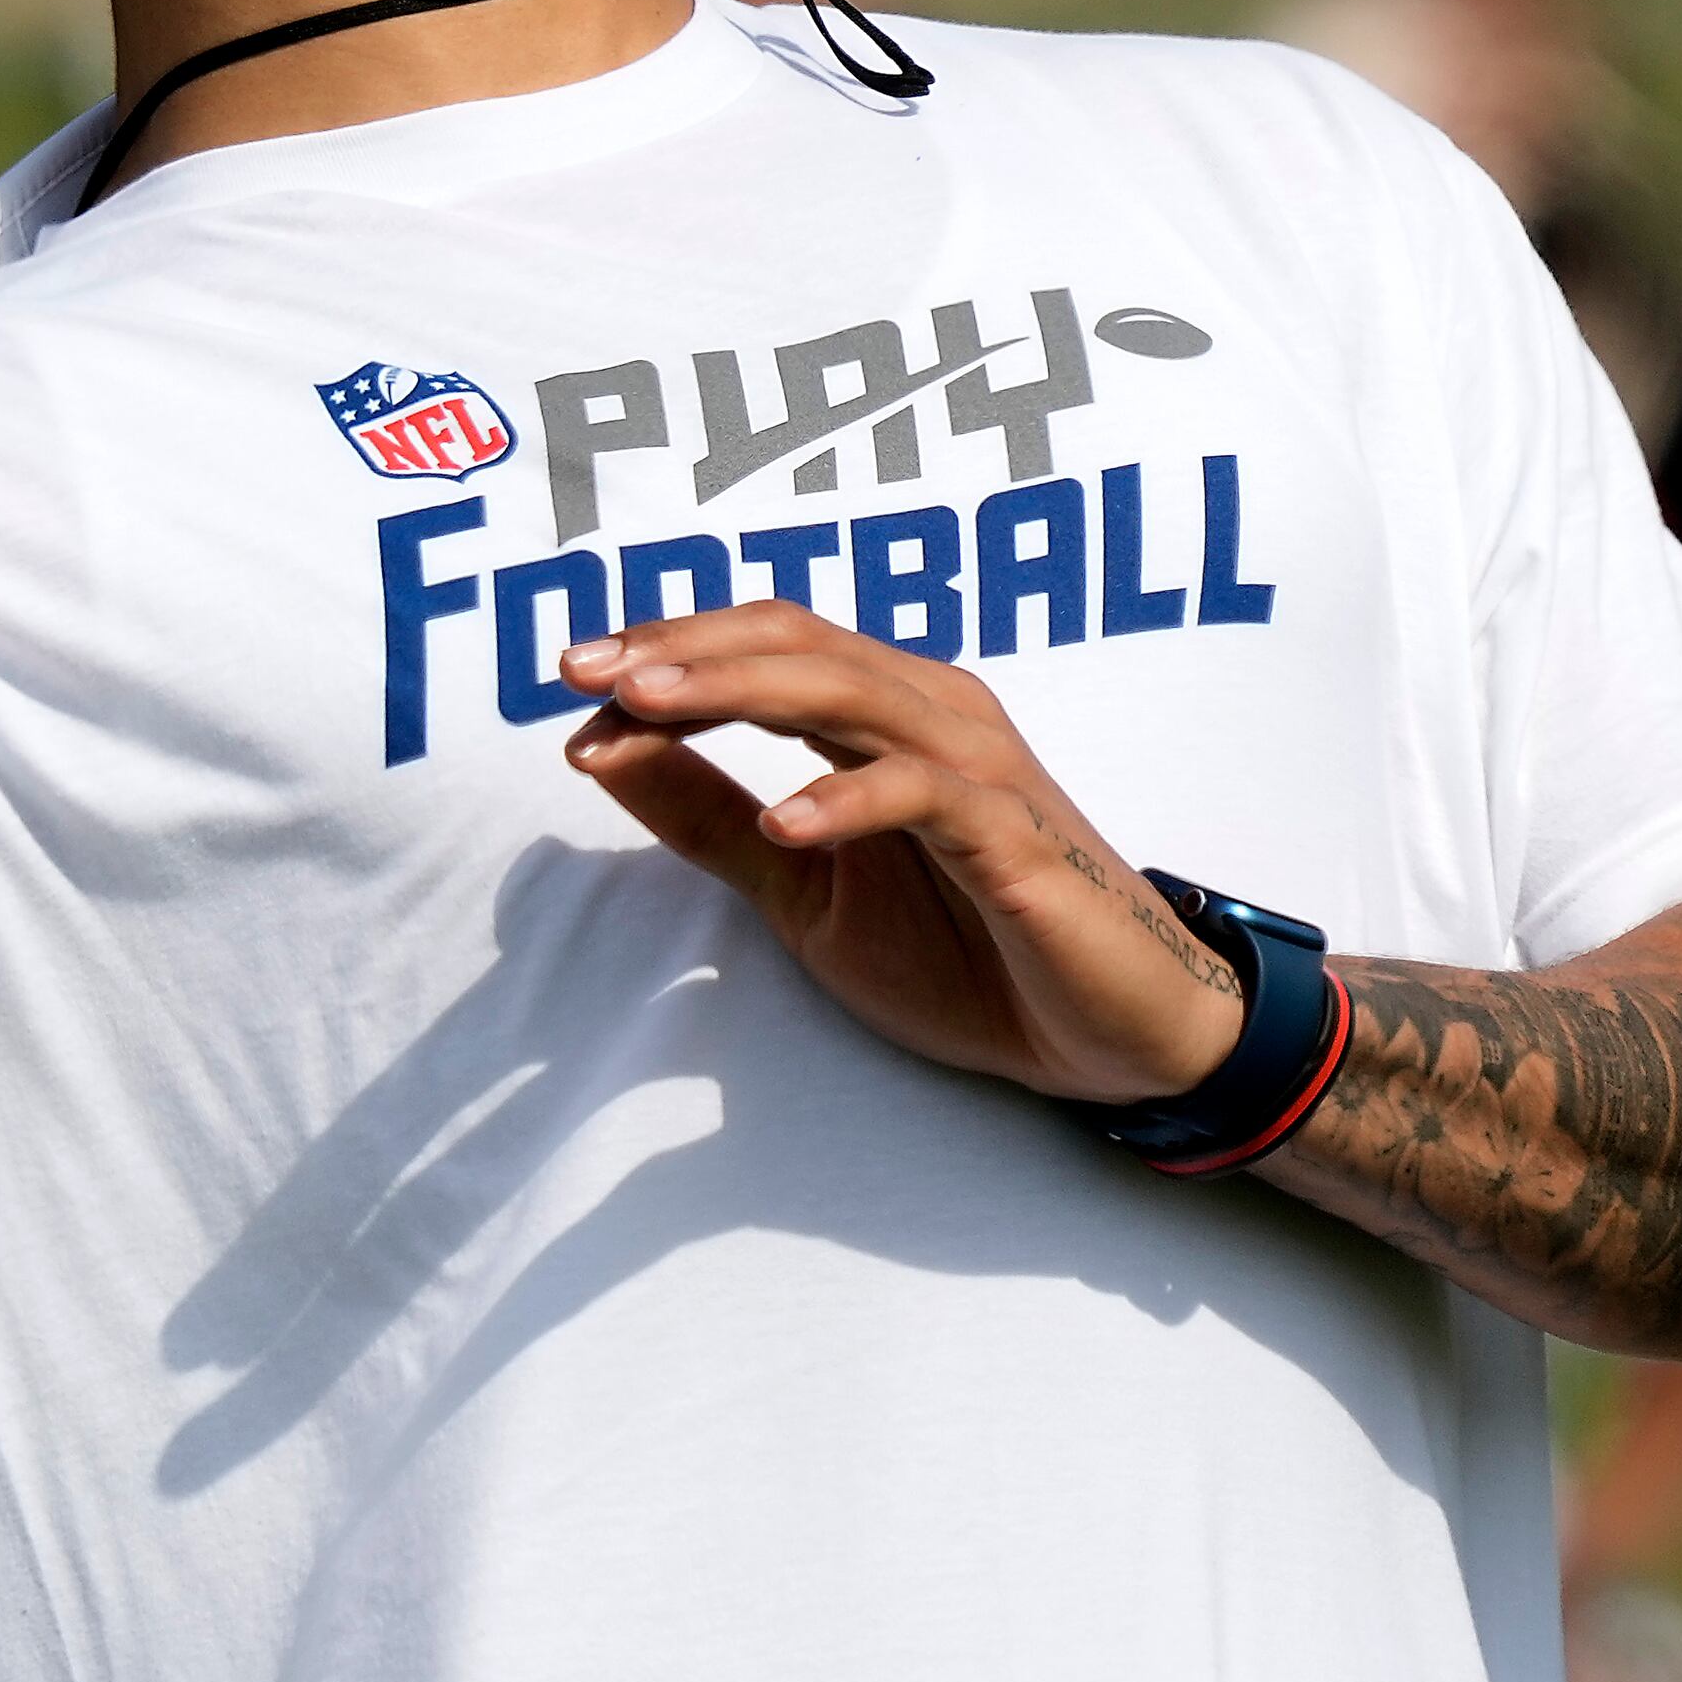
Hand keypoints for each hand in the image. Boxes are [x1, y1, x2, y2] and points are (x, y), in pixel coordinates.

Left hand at [557, 602, 1247, 1102]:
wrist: (1109, 1039)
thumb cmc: (967, 955)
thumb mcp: (802, 893)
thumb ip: (709, 820)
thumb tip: (598, 750)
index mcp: (881, 714)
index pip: (764, 644)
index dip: (667, 645)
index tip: (571, 675)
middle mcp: (932, 714)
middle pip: (796, 642)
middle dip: (683, 647)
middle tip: (585, 670)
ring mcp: (979, 769)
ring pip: (851, 692)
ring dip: (739, 691)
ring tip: (647, 707)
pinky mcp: (1016, 839)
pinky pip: (927, 795)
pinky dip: (850, 800)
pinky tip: (784, 824)